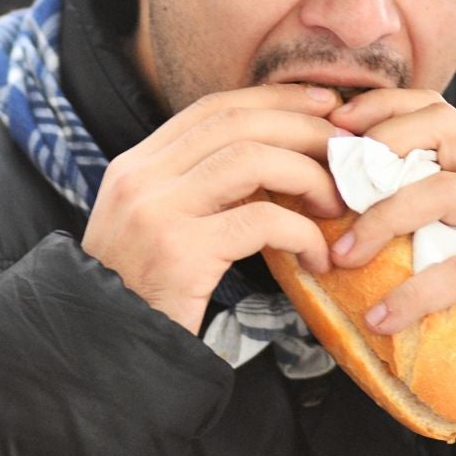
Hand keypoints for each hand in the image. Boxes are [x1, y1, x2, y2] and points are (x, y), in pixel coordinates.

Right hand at [82, 84, 346, 332]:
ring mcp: (156, 212)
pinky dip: (301, 233)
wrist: (108, 354)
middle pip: (236, 125)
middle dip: (302, 128)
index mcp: (136, 166)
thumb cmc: (145, 297)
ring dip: (308, 175)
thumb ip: (199, 193)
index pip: (213, 109)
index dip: (274, 101)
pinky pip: (260, 222)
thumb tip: (277, 163)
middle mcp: (141, 179)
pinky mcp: (179, 253)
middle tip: (346, 150)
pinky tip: (317, 258)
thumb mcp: (159, 229)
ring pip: (250, 160)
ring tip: (337, 204)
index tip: (324, 105)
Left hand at [329, 89, 455, 372]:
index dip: (385, 107)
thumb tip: (339, 230)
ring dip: (382, 220)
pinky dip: (414, 294)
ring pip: (442, 192)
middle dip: (382, 142)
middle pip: (443, 127)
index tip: (336, 122)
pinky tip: (382, 318)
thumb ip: (419, 225)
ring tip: (343, 256)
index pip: (436, 112)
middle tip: (335, 185)